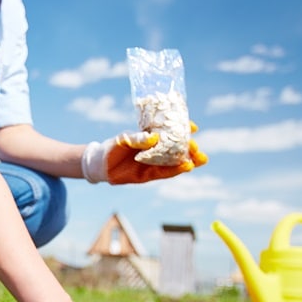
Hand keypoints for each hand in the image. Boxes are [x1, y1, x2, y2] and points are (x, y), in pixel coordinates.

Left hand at [82, 122, 207, 184]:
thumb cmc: (113, 147)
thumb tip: (153, 138)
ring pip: (175, 162)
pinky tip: (186, 167)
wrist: (101, 164)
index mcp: (152, 139)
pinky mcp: (150, 175)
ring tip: (200, 159)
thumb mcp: (124, 139)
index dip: (183, 130)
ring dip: (188, 161)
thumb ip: (138, 139)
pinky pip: (165, 173)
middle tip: (198, 148)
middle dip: (189, 149)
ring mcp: (154, 163)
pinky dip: (176, 170)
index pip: (171, 134)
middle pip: (177, 150)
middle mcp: (156, 151)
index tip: (194, 127)